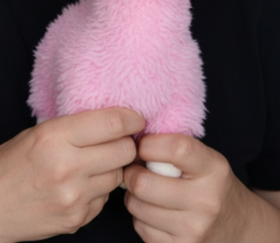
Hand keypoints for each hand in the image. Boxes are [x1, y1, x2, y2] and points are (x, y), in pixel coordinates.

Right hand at [0, 107, 144, 241]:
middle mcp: (67, 167)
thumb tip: (112, 121)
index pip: (112, 124)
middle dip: (125, 143)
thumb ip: (74, 127)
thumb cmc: (8, 165)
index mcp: (54, 138)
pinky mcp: (76, 220)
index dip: (131, 119)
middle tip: (117, 140)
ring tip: (93, 163)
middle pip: (124, 151)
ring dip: (112, 167)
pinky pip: (105, 199)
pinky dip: (99, 190)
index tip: (136, 118)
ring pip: (118, 176)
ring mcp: (73, 198)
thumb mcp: (36, 133)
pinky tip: (81, 184)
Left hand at [123, 134, 255, 241]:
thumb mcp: (206, 159)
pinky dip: (140, 217)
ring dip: (133, 195)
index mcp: (214, 170)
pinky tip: (155, 211)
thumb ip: (175, 147)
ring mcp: (194, 230)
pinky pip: (140, 227)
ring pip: (136, 206)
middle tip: (135, 169)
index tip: (143, 146)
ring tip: (147, 190)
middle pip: (143, 183)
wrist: (241, 229)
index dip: (149, 144)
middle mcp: (206, 201)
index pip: (175, 148)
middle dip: (131, 173)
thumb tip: (131, 141)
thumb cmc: (213, 185)